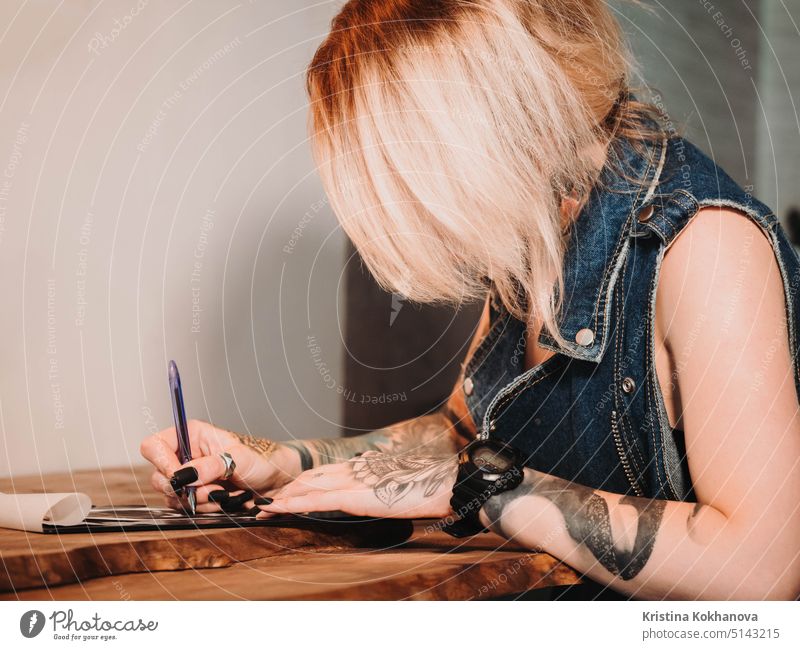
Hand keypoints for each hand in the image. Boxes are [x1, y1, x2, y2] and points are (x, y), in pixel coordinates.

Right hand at [139, 419, 300, 511]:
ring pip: (172, 496)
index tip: (180, 477)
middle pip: (159, 476)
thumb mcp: (239, 458)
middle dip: (185, 489)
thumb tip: (183, 476)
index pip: (154, 446)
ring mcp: (187, 477)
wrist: (275, 480)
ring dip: (198, 501)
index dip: (161, 463)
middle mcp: (185, 455)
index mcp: (191, 435)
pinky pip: (185, 508)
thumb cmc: (260, 459)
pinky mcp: (194, 495)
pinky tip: (223, 502)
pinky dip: (203, 509)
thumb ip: (211, 466)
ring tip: (224, 495)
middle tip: (213, 490)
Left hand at [255, 451, 457, 518]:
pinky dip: (294, 503)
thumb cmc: (427, 485)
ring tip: (266, 508)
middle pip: (311, 477)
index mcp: (364, 467)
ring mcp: (352, 481)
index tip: (290, 492)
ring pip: (308, 487)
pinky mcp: (353, 495)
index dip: (305, 482)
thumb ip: (382, 484)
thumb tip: (377, 488)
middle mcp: (353, 470)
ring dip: (285, 497)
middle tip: (269, 502)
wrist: (441, 483)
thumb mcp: (400, 483)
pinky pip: (316, 500)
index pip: (325, 472)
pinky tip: (279, 508)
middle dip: (289, 489)